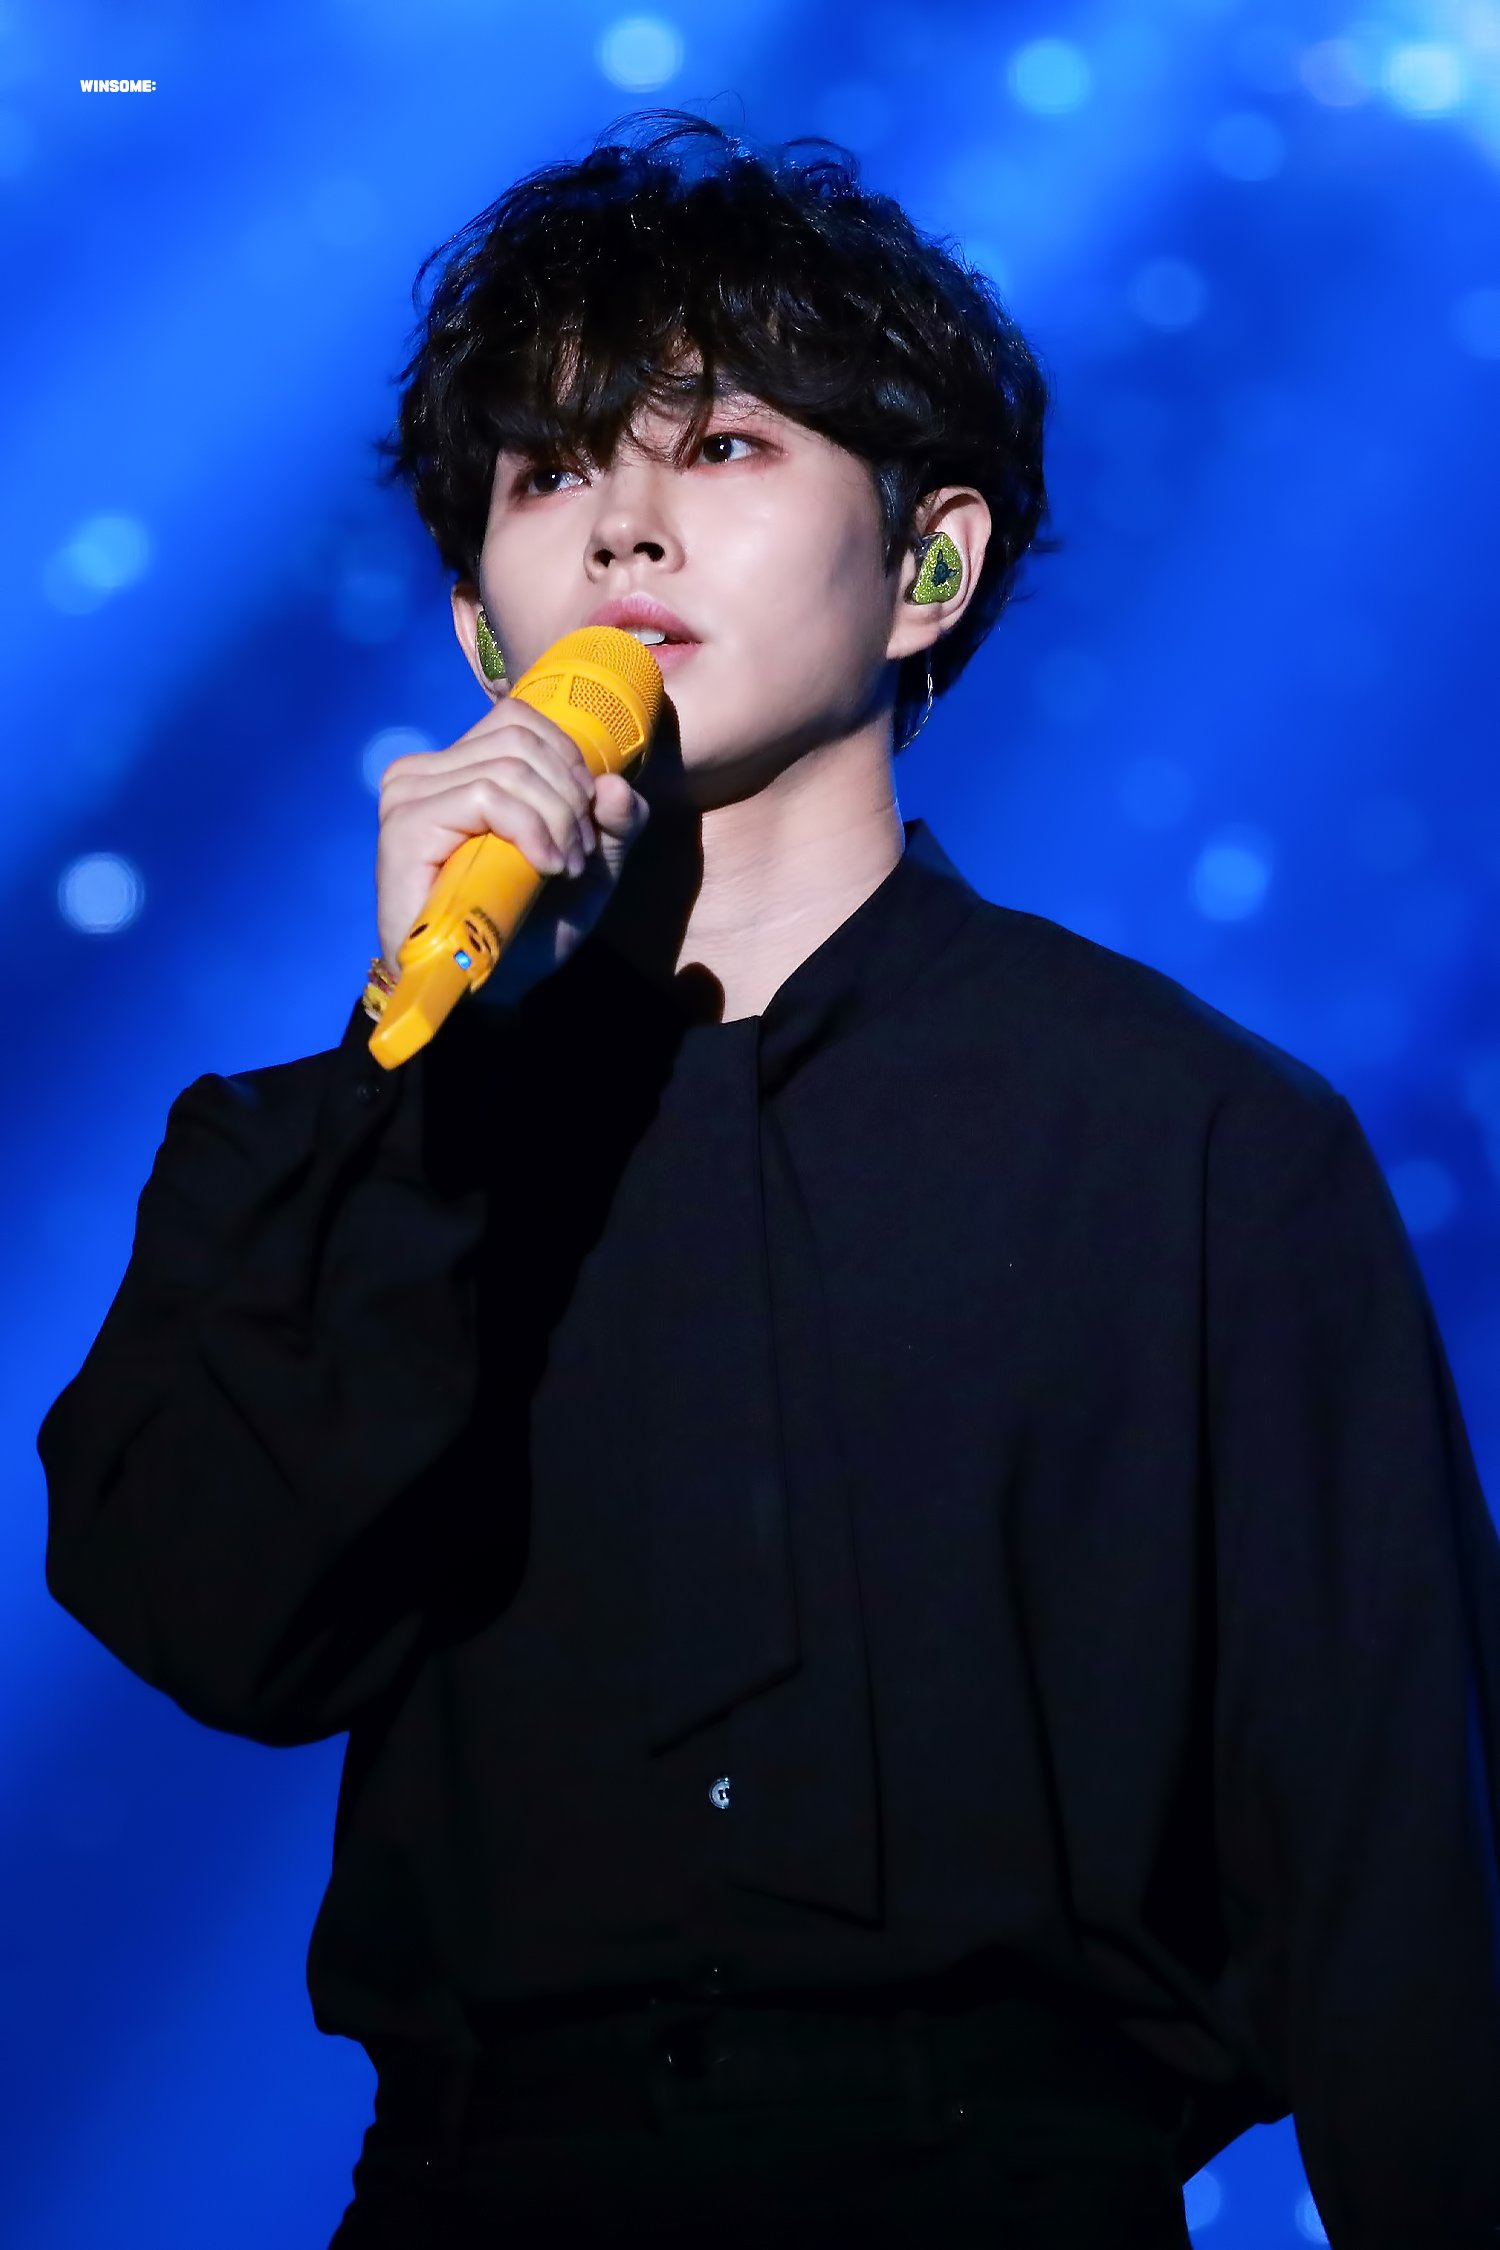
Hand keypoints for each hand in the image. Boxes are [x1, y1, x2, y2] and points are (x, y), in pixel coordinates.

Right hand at [375, 693, 651, 1005]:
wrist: (490, 990)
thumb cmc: (530, 926)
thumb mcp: (591, 865)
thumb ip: (617, 822)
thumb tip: (616, 785)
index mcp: (455, 769)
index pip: (519, 720)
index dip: (569, 762)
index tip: (586, 823)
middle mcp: (421, 774)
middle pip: (521, 741)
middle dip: (570, 798)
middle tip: (578, 856)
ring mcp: (406, 797)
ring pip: (509, 768)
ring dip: (556, 820)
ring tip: (563, 867)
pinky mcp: (404, 828)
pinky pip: (486, 796)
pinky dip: (532, 830)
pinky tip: (546, 867)